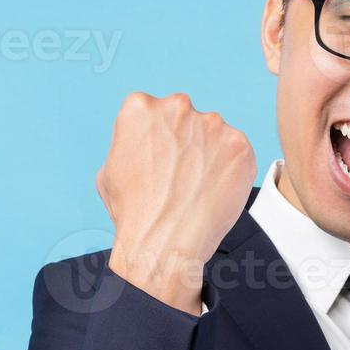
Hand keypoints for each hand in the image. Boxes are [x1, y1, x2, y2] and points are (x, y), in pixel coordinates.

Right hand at [97, 92, 255, 313]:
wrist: (163, 243)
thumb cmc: (132, 213)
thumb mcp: (109, 168)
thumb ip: (131, 143)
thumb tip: (143, 141)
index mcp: (140, 107)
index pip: (157, 112)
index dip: (160, 140)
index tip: (162, 161)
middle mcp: (177, 106)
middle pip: (188, 119)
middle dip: (188, 142)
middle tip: (183, 176)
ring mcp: (212, 123)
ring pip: (215, 135)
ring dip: (211, 155)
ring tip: (199, 188)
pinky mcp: (239, 144)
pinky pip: (238, 153)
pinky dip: (232, 171)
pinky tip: (216, 192)